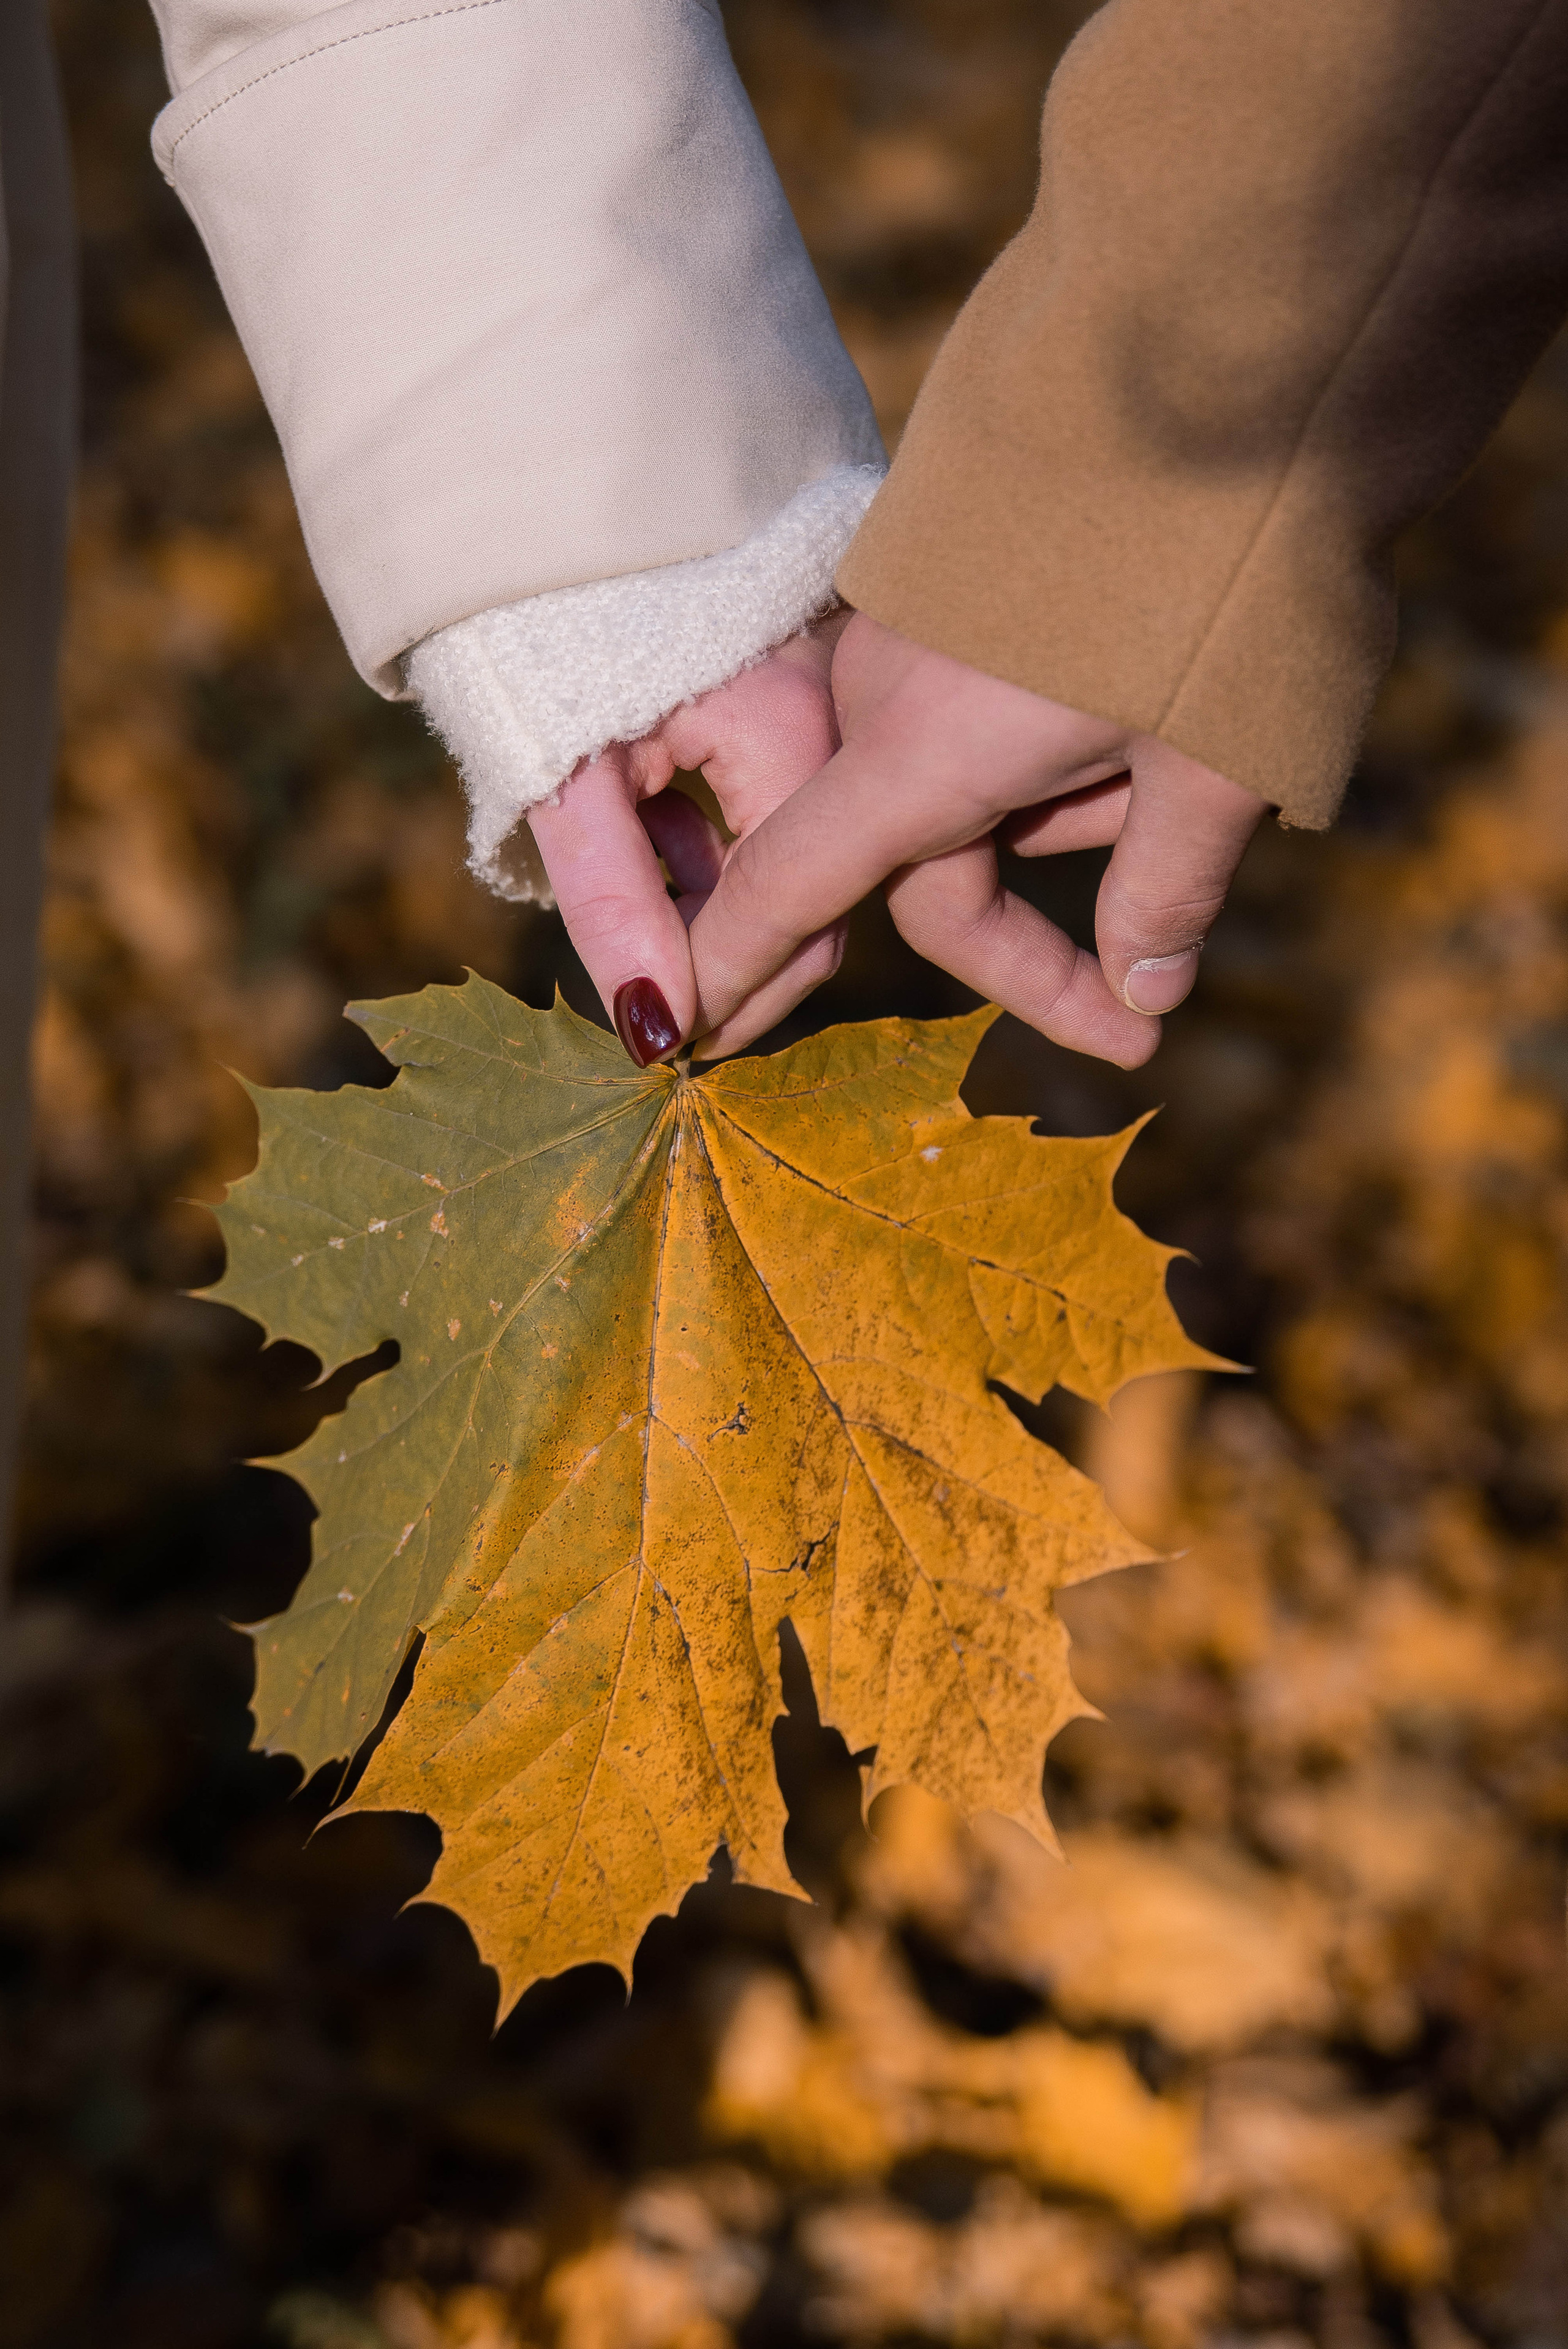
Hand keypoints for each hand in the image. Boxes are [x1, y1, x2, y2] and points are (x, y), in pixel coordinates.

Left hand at [527, 620, 850, 1064]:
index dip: (734, 999)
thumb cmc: (545, 636)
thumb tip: (657, 1031)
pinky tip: (653, 843)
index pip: (799, 920)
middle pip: (813, 898)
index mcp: (795, 736)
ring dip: (716, 908)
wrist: (537, 515)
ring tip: (640, 923)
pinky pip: (775, 809)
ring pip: (791, 860)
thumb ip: (614, 904)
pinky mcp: (791, 706)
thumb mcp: (567, 779)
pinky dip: (715, 850)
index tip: (672, 1049)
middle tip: (658, 1016)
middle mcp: (835, 726)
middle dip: (733, 964)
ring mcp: (822, 712)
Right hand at [688, 613, 1268, 1066]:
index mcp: (916, 751)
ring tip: (1185, 775)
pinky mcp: (957, 578)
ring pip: (964, 786)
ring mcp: (918, 631)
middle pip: (916, 861)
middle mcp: (888, 695)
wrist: (1227, 339)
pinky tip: (1152, 709)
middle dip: (1027, 933)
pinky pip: (980, 707)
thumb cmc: (1219, 569)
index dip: (737, 970)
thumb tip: (1144, 992)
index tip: (688, 1041)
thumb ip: (1164, 893)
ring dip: (1062, 820)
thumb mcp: (1216, 764)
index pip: (790, 891)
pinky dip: (1056, 747)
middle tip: (1141, 1009)